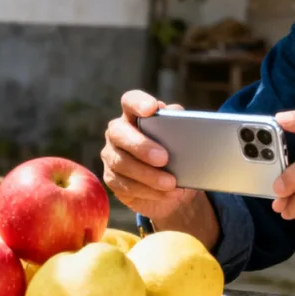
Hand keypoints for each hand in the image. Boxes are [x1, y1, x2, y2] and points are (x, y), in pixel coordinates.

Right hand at [100, 90, 197, 220]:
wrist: (174, 188)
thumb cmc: (177, 156)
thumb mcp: (183, 141)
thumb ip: (178, 125)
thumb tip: (176, 114)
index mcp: (134, 115)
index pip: (130, 101)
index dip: (138, 103)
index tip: (151, 109)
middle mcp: (118, 132)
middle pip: (119, 133)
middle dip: (141, 146)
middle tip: (164, 158)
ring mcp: (111, 155)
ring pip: (122, 163)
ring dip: (148, 175)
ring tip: (171, 183)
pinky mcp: (112, 178)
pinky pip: (125, 185)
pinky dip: (148, 191)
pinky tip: (165, 193)